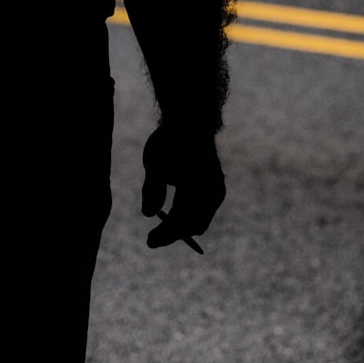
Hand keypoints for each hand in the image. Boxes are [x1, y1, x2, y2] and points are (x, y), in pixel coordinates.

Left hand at [141, 126, 225, 249]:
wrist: (190, 120)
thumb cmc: (171, 140)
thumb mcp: (155, 165)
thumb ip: (152, 191)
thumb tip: (148, 215)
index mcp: (200, 189)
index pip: (182, 222)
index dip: (165, 235)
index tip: (149, 241)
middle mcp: (213, 193)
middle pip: (193, 225)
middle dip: (174, 233)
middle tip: (152, 239)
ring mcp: (215, 190)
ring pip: (197, 218)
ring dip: (180, 224)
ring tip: (158, 229)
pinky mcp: (213, 186)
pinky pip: (200, 208)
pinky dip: (185, 213)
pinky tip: (170, 213)